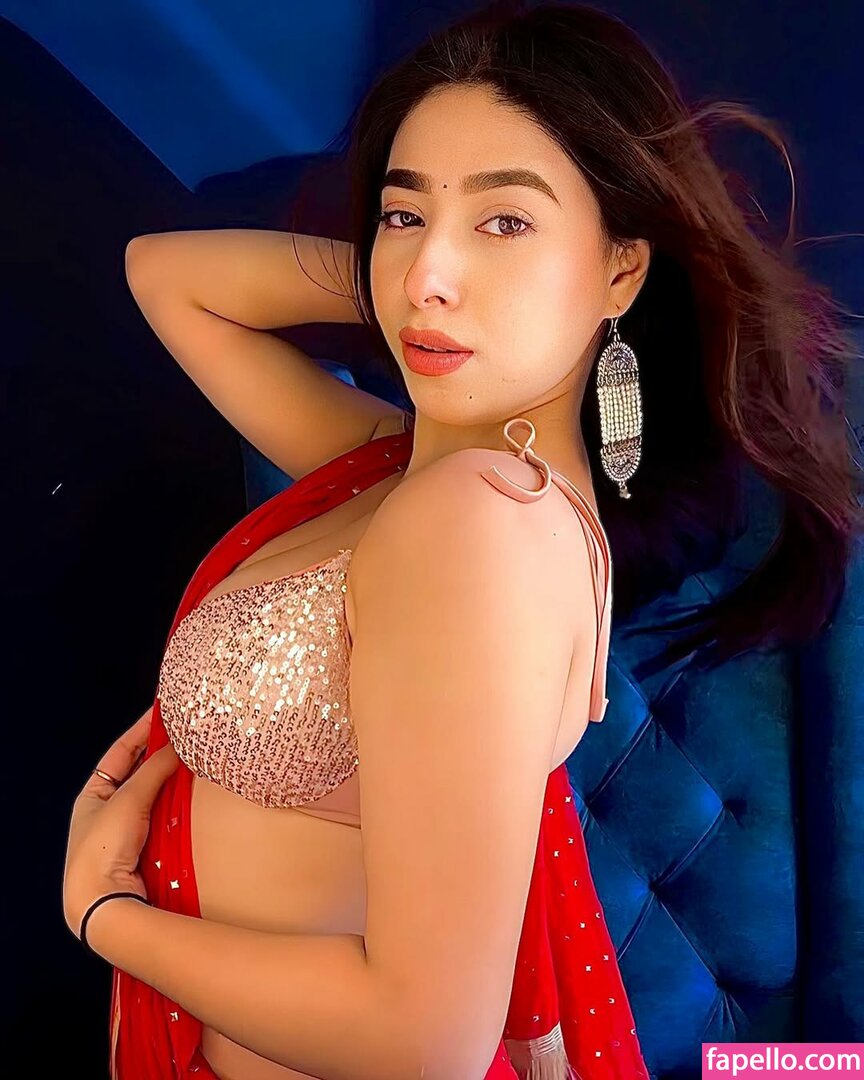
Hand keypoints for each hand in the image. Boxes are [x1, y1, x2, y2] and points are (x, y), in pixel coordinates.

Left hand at [62, 706, 180, 940]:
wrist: (104, 902)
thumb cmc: (102, 847)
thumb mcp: (128, 799)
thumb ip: (153, 769)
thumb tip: (177, 745)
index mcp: (94, 794)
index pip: (121, 753)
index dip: (142, 732)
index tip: (164, 713)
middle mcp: (110, 810)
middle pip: (141, 774)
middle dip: (163, 756)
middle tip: (188, 735)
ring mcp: (130, 831)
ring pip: (158, 796)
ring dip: (175, 783)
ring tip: (197, 760)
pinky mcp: (148, 849)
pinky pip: (168, 819)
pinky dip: (180, 807)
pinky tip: (196, 796)